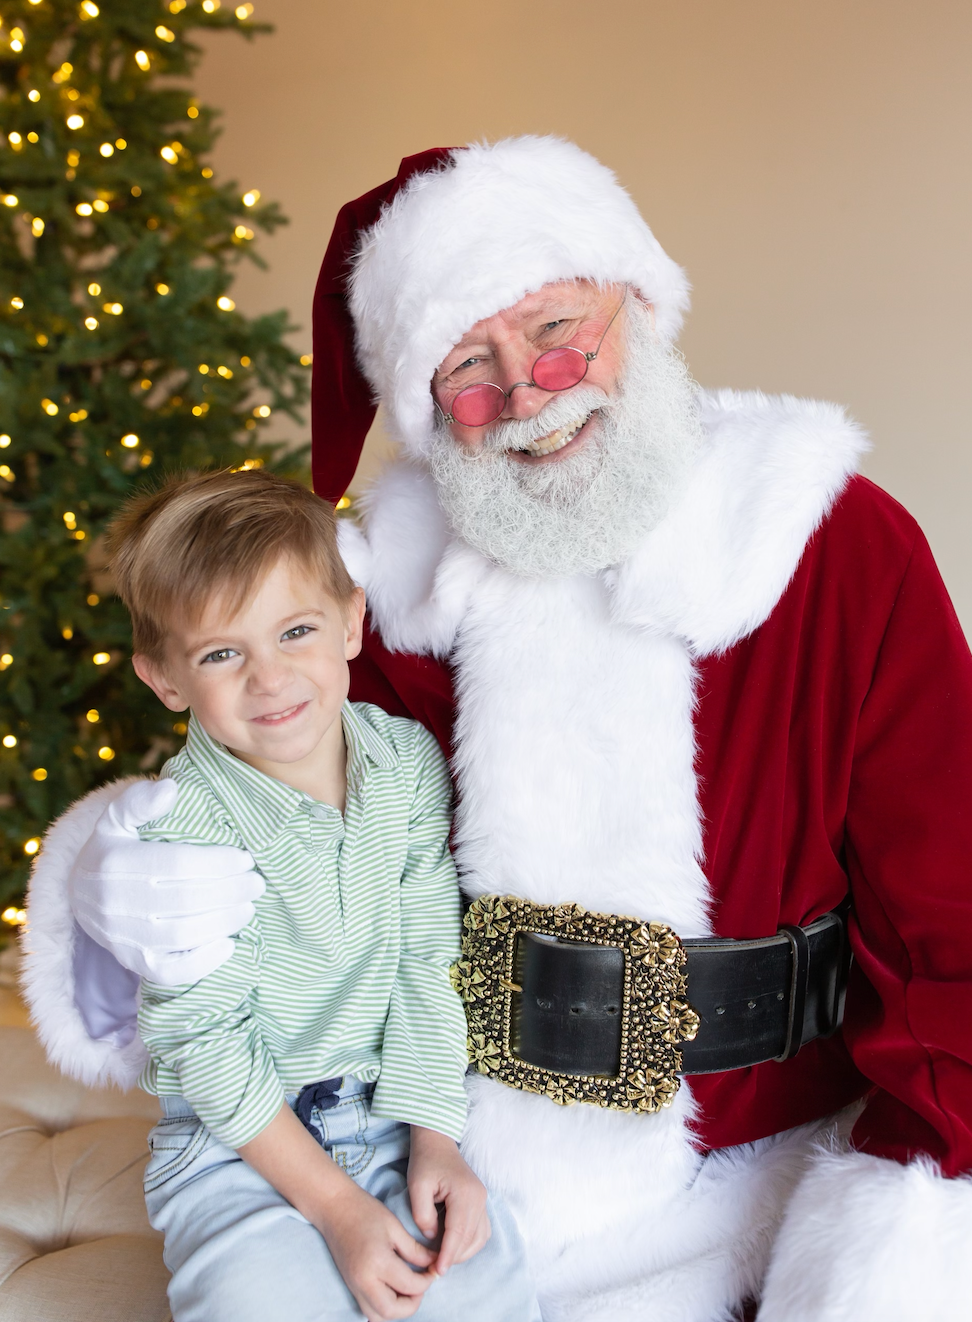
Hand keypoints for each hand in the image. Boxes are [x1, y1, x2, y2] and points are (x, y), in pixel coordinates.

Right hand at [69, 778, 262, 984]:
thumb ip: (140, 801)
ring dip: (224, 922)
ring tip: (248, 907)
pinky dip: (202, 963)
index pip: (178, 864)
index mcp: (116, 862)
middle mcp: (116, 903)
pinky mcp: (133, 963)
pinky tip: (229, 944)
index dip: (217, 863)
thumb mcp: (116, 818)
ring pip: (182, 935)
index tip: (245, 859)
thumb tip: (170, 789)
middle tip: (257, 884)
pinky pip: (170, 972)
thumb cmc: (112, 849)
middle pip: (185, 901)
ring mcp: (123, 938)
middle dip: (230, 892)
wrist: (80, 895)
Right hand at [315, 1180, 437, 1320]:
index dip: (427, 1281)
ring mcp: (354, 1286)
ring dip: (397, 1309)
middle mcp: (364, 1281)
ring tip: (407, 1288)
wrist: (334, 1207)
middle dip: (413, 1303)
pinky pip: (368, 1309)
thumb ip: (416, 1250)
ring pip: (379, 1316)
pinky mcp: (350, 1286)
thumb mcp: (395, 1227)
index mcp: (378, 1262)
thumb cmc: (365, 1211)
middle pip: (392, 1311)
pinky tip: (392, 1290)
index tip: (434, 1270)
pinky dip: (383, 1308)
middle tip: (421, 1283)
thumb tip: (434, 1264)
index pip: (410, 1286)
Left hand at [408, 1126, 489, 1274]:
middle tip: (434, 1268)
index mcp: (465, 1194)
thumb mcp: (417, 1186)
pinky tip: (452, 1245)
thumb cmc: (425, 1161)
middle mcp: (479, 1198)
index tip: (436, 1272)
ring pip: (479, 1238)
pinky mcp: (480, 1202)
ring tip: (442, 1258)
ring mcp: (483, 1200)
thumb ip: (422, 1214)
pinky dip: (469, 1243)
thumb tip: (432, 1237)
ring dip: (463, 1252)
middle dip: (454, 1257)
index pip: (458, 1233)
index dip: (448, 1255)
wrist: (437, 1141)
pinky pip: (481, 1230)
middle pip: (471, 1239)